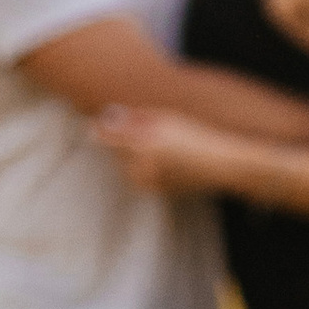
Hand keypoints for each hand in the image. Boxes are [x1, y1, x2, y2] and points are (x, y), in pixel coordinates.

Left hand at [93, 104, 237, 193]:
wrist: (219, 165)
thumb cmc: (194, 135)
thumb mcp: (166, 119)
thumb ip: (135, 118)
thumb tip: (107, 116)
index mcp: (144, 143)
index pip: (110, 137)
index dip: (98, 130)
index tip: (89, 125)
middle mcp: (144, 166)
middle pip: (119, 153)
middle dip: (126, 143)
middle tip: (151, 134)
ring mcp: (149, 182)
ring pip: (129, 167)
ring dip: (137, 157)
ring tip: (163, 150)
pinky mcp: (157, 192)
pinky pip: (142, 178)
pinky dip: (148, 170)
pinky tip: (169, 164)